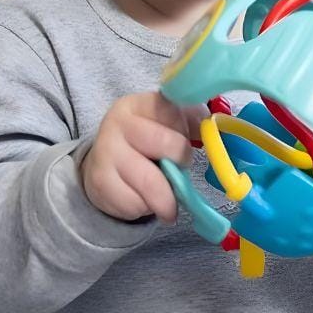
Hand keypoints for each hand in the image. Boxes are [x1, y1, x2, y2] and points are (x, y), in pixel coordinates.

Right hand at [79, 91, 194, 223]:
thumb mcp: (164, 122)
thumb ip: (192, 120)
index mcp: (139, 104)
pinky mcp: (100, 182)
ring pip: (152, 183)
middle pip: (169, 146)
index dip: (187, 132)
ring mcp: (106, 152)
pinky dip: (145, 209)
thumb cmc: (144, 142)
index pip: (175, 113)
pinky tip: (141, 200)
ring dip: (166, 197)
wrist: (103, 164)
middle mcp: (118, 123)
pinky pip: (135, 204)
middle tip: (178, 170)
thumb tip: (212, 126)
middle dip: (181, 164)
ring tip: (166, 198)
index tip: (184, 139)